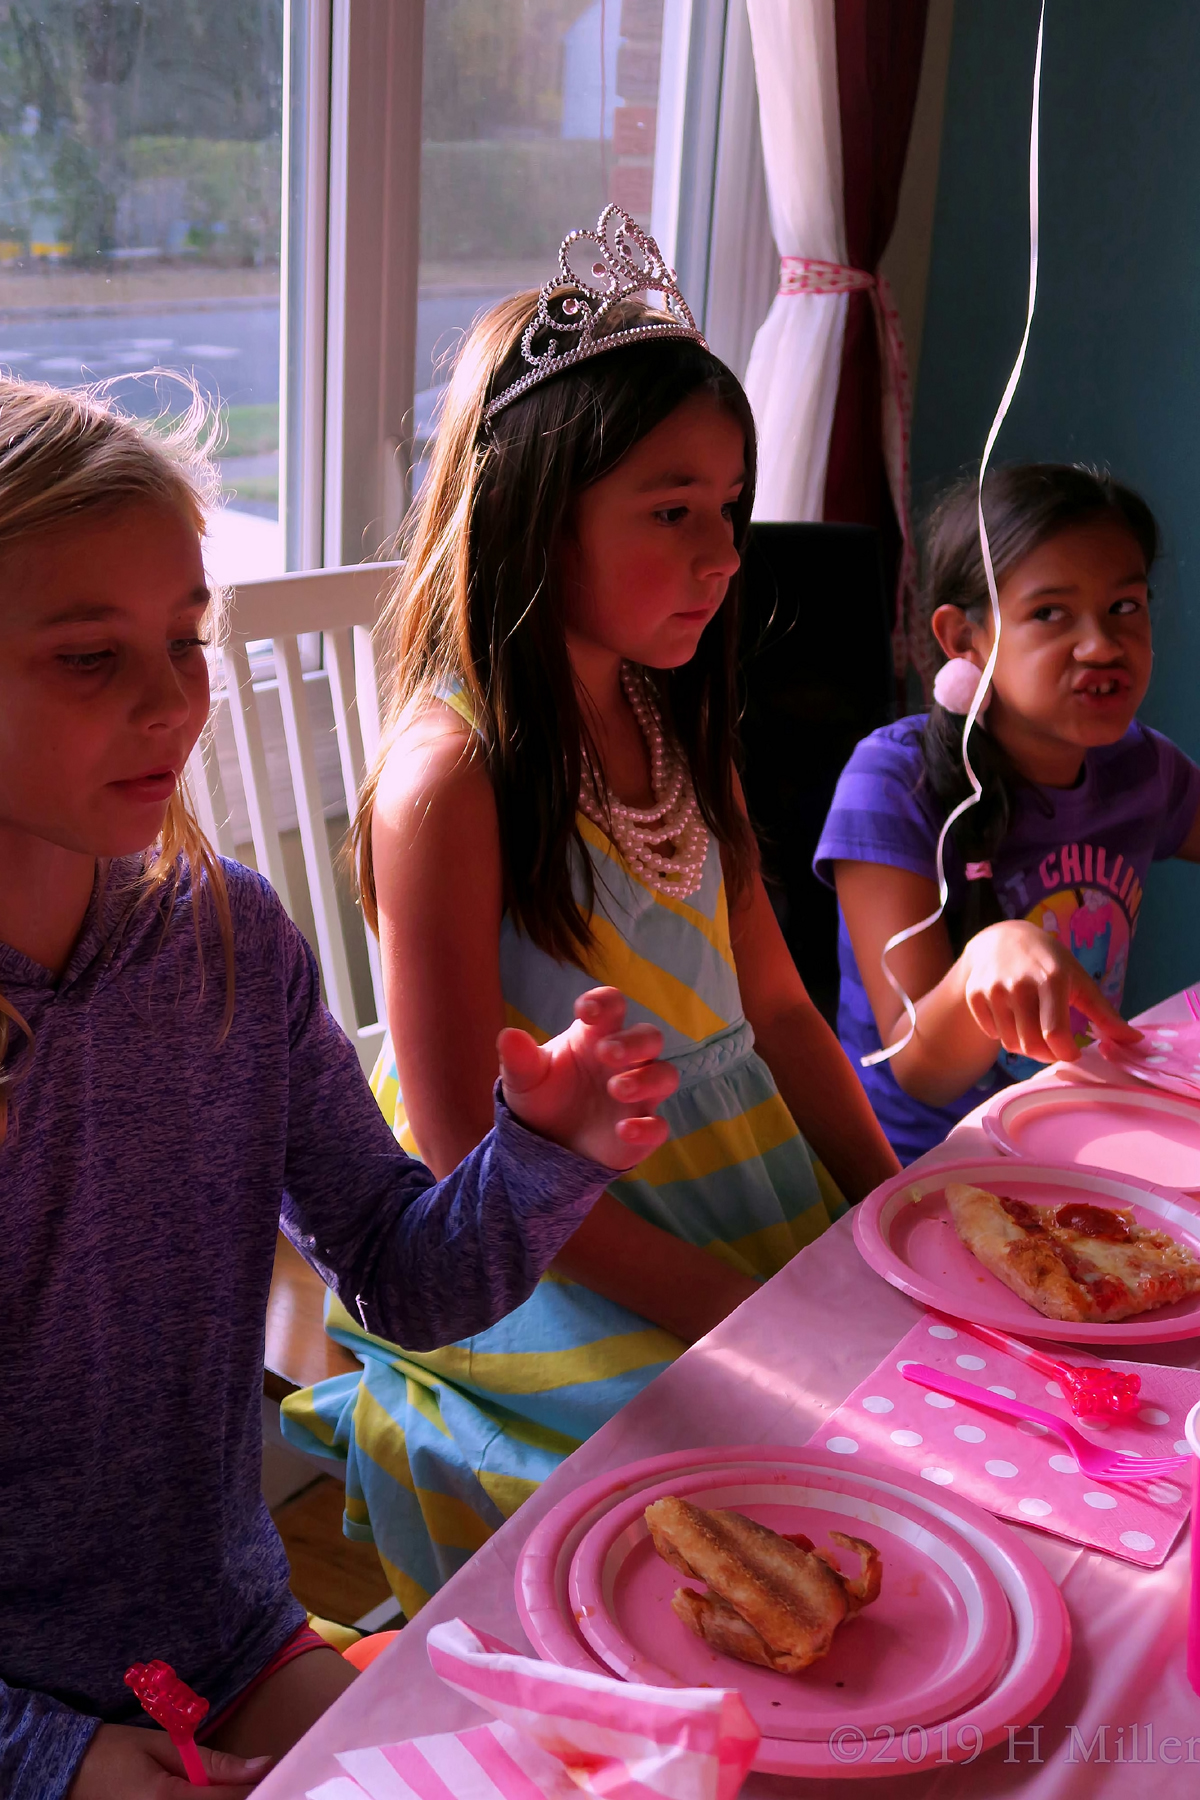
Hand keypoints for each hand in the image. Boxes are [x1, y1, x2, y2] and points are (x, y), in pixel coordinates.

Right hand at [69, 1724, 270, 1797]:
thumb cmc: (115, 1751)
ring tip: (234, 1788)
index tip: (278, 1776)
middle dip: (240, 1797)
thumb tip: (263, 1765)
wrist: (69, 1770)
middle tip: (260, 1783)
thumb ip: (213, 1762)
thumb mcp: (165, 1745)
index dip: (257, 1789)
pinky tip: (211, 1794)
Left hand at [498, 985, 677, 1168]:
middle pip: (649, 1037)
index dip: (605, 1002)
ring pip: (664, 1075)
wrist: (545, 1143)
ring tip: (616, 1088)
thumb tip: (507, 1036)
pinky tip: (625, 1130)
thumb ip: (519, 1058)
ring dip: (646, 1079)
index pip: (612, 1005)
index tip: (585, 1011)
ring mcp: (638, 1095)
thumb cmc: (542, 1095)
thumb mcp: (524, 1077)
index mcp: (597, 1035)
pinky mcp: (642, 1129)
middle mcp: (625, 1060)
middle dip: (632, 1042)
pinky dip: (648, 1127)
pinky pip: (659, 1125)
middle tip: (606, 1053)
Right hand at [960, 921, 1141, 1064]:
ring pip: (1011, 1044)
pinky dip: (1005, 1035)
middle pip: (1032, 1045)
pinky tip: (1013, 1018)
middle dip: (1048, 1054)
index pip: (1055, 1034)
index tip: (1074, 1052)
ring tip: (1035, 1030)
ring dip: (1027, 1046)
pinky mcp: (974, 995)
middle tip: (1055, 1046)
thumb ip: (1105, 1014)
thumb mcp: (1079, 981)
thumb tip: (1136, 1041)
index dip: (1067, 1053)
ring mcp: (993, 989)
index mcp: (1051, 979)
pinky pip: (993, 1035)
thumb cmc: (1049, 962)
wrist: (1002, 938)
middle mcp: (1019, 984)